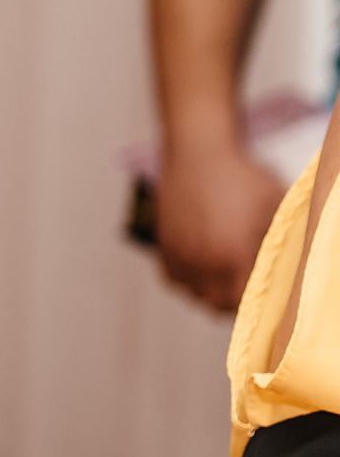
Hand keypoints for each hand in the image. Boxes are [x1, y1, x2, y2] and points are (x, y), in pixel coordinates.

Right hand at [154, 144, 285, 312]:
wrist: (199, 152)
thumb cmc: (243, 177)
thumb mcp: (276, 207)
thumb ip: (282, 241)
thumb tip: (294, 265)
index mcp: (231, 255)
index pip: (239, 303)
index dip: (252, 303)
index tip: (263, 296)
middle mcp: (200, 260)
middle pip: (213, 304)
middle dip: (230, 301)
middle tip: (245, 287)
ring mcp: (178, 253)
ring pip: (191, 293)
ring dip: (207, 290)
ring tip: (223, 276)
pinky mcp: (163, 244)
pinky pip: (173, 278)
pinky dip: (186, 278)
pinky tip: (201, 266)